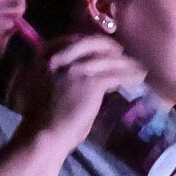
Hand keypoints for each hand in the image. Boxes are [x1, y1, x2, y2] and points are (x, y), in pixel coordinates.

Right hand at [19, 35, 145, 151]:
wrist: (41, 135)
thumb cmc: (37, 119)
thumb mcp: (38, 87)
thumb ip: (52, 74)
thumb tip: (71, 72)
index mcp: (43, 58)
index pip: (70, 41)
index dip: (87, 43)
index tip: (97, 48)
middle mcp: (60, 57)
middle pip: (91, 42)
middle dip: (108, 45)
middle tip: (119, 51)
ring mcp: (76, 68)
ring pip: (108, 59)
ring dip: (125, 62)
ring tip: (136, 67)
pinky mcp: (91, 82)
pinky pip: (117, 74)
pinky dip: (130, 74)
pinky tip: (139, 77)